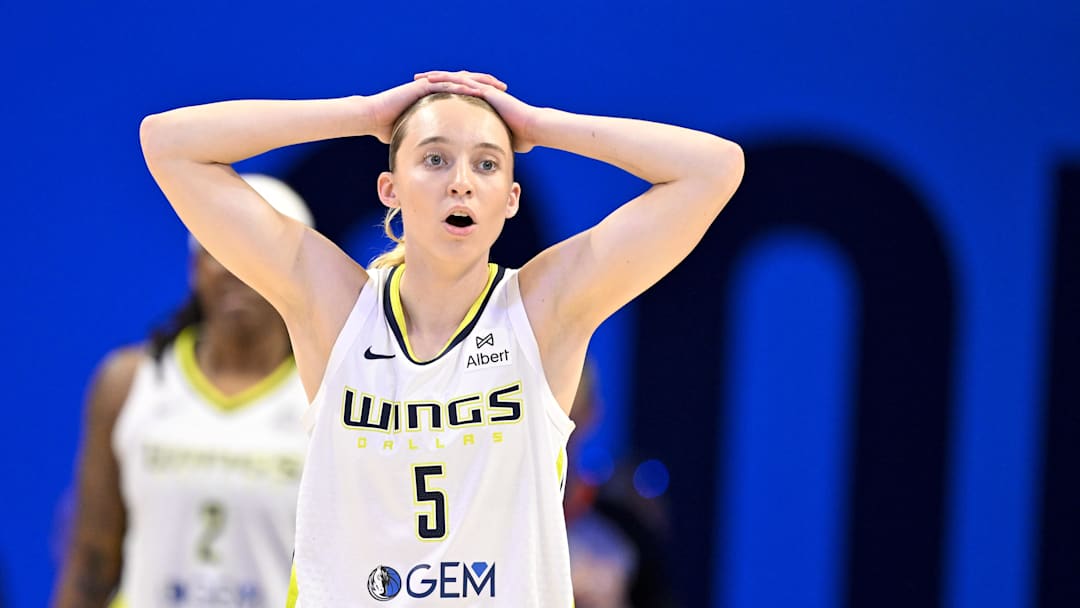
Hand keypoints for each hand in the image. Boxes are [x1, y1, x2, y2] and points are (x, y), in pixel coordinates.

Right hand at [363, 72, 505, 143]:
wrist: (372, 118)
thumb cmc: (389, 128)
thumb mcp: (416, 134)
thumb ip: (429, 141)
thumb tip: (437, 160)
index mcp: (437, 98)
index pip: (464, 93)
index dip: (482, 96)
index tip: (499, 101)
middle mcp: (435, 88)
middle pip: (466, 82)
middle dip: (486, 84)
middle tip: (504, 90)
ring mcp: (429, 85)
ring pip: (459, 79)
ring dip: (478, 82)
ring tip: (495, 87)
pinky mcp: (422, 85)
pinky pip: (445, 84)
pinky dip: (460, 85)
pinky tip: (474, 88)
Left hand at [414, 70, 540, 152]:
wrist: (533, 129)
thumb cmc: (522, 138)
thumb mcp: (500, 141)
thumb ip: (491, 145)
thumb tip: (485, 161)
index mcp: (483, 102)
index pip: (458, 94)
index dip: (441, 93)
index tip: (425, 94)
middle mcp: (482, 92)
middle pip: (453, 83)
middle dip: (434, 81)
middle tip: (416, 81)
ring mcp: (485, 90)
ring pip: (456, 78)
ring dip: (437, 77)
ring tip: (420, 77)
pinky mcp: (487, 91)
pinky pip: (464, 82)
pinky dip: (449, 80)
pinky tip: (435, 79)